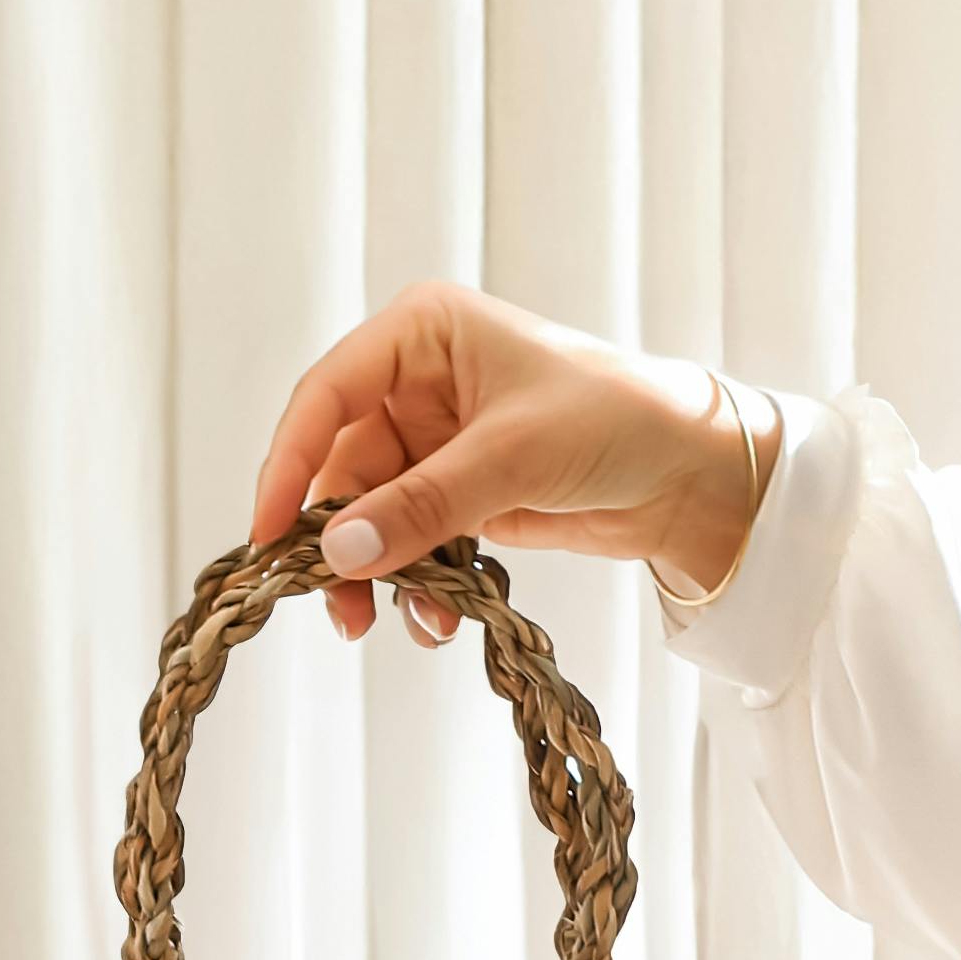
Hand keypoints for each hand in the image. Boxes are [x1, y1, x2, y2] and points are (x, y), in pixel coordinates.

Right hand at [249, 283, 770, 643]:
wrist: (691, 473)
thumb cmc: (615, 420)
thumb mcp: (512, 457)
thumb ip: (421, 507)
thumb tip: (336, 555)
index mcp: (421, 334)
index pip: (326, 396)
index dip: (289, 465)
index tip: (269, 538)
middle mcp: (417, 381)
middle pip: (340, 467)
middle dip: (338, 541)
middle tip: (337, 607)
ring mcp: (435, 441)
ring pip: (370, 514)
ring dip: (376, 573)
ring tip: (386, 625)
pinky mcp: (458, 493)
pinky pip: (408, 542)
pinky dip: (413, 583)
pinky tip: (435, 618)